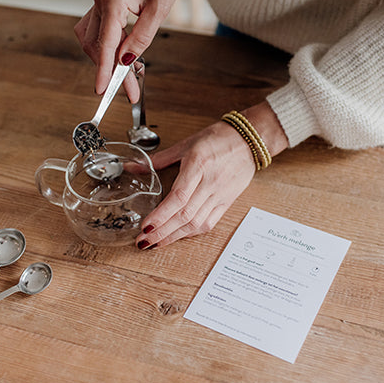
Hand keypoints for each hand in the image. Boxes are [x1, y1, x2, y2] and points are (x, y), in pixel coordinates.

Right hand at [74, 0, 184, 102]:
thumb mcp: (158, 10)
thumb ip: (141, 38)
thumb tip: (126, 61)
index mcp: (113, 1)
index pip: (105, 44)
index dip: (104, 70)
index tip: (103, 90)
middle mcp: (100, 1)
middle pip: (98, 46)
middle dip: (112, 72)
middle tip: (129, 90)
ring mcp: (98, 2)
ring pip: (92, 41)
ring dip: (106, 61)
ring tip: (127, 76)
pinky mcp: (102, 4)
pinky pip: (95, 32)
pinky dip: (104, 48)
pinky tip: (117, 57)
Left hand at [135, 102, 288, 248]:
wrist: (249, 140)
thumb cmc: (218, 139)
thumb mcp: (186, 144)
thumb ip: (158, 159)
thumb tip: (133, 166)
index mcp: (198, 166)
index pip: (178, 197)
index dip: (161, 215)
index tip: (145, 227)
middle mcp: (210, 183)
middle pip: (184, 216)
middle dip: (162, 232)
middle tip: (144, 241)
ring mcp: (220, 195)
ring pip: (196, 223)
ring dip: (174, 236)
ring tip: (156, 243)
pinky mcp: (226, 203)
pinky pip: (209, 223)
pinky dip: (192, 233)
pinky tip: (178, 236)